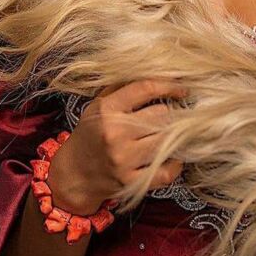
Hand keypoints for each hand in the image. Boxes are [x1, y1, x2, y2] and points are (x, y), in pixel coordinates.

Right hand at [47, 78, 188, 214]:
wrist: (73, 175)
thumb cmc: (91, 134)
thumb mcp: (99, 104)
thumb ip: (124, 87)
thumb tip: (158, 72)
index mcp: (107, 110)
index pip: (146, 89)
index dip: (169, 86)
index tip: (182, 89)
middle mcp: (115, 134)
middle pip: (161, 114)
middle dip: (171, 112)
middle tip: (174, 114)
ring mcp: (123, 160)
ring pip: (167, 140)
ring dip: (175, 135)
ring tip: (174, 132)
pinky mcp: (131, 183)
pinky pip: (166, 172)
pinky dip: (175, 164)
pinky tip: (173, 156)